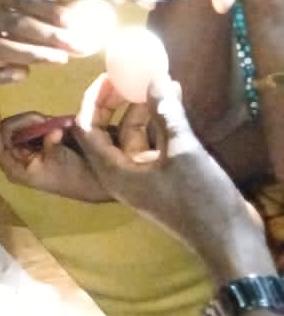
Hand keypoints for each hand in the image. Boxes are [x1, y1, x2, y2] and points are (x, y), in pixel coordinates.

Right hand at [0, 0, 81, 83]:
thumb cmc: (14, 13)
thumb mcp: (27, 0)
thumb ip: (49, 4)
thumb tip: (87, 11)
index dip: (45, 9)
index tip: (70, 20)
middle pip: (13, 23)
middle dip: (46, 35)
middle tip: (74, 45)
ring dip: (31, 54)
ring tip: (60, 59)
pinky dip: (3, 75)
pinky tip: (23, 74)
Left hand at [0, 109, 112, 202]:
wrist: (90, 179)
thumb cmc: (72, 174)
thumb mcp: (60, 159)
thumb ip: (51, 144)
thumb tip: (52, 130)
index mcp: (15, 168)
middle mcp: (14, 159)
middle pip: (6, 132)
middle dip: (22, 121)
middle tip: (42, 118)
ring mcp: (22, 150)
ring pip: (16, 127)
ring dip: (30, 120)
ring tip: (48, 120)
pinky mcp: (32, 142)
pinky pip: (27, 126)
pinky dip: (36, 121)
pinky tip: (47, 121)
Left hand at [71, 74, 262, 268]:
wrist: (229, 240)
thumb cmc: (199, 199)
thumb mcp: (183, 151)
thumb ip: (166, 113)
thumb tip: (155, 78)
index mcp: (112, 171)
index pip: (86, 129)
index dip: (93, 100)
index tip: (107, 76)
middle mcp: (119, 173)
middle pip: (105, 131)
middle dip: (113, 102)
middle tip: (127, 76)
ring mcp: (141, 176)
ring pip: (131, 135)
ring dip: (141, 110)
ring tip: (155, 82)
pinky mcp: (161, 176)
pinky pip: (151, 144)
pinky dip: (158, 123)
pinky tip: (173, 101)